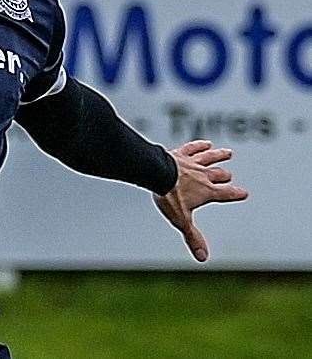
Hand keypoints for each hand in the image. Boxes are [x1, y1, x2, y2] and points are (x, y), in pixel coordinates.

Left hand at [153, 139, 248, 261]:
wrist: (156, 173)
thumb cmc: (169, 196)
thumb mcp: (182, 220)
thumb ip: (193, 237)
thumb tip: (203, 258)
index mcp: (207, 191)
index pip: (226, 194)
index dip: (236, 194)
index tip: (244, 193)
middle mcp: (203, 176)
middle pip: (219, 175)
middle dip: (224, 176)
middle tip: (228, 175)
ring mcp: (192, 163)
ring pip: (210, 158)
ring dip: (219, 156)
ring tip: (227, 153)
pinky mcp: (180, 153)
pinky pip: (193, 148)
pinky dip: (200, 146)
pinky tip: (205, 143)